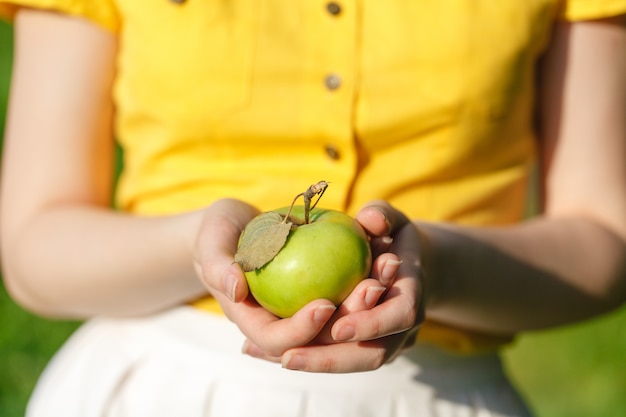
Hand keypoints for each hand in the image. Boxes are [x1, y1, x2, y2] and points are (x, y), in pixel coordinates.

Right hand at [193, 199, 381, 356]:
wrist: (235, 224)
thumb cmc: (218, 230)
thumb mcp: (211, 240)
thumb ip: (217, 265)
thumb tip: (235, 289)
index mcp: (251, 319)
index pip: (277, 340)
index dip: (302, 330)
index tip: (325, 304)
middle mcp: (279, 321)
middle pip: (317, 337)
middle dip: (349, 319)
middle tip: (372, 288)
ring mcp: (301, 307)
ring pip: (340, 317)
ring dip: (367, 299)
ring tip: (386, 267)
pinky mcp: (318, 288)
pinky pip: (346, 290)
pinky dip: (365, 276)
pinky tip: (384, 254)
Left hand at [245, 201, 425, 372]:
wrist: (404, 264)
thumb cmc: (390, 235)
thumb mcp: (390, 218)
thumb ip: (381, 214)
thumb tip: (370, 219)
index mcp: (412, 292)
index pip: (399, 315)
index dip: (371, 324)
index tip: (338, 327)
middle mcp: (404, 327)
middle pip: (373, 354)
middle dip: (332, 359)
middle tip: (290, 357)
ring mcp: (388, 342)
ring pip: (354, 363)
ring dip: (317, 363)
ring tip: (280, 358)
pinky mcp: (367, 348)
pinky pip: (341, 358)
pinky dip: (313, 357)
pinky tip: (278, 354)